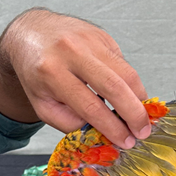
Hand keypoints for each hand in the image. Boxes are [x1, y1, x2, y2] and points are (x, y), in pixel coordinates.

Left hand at [0, 8, 150, 148]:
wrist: (32, 34)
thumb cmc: (37, 74)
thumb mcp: (43, 105)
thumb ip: (70, 123)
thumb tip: (103, 133)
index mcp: (52, 73)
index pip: (91, 106)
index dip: (112, 127)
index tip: (126, 141)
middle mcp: (72, 52)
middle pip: (115, 86)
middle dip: (134, 113)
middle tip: (143, 131)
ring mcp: (89, 40)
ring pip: (127, 73)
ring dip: (139, 99)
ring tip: (141, 117)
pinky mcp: (103, 36)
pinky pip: (123, 64)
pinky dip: (129, 84)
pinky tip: (125, 95)